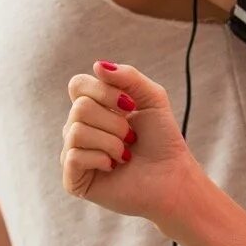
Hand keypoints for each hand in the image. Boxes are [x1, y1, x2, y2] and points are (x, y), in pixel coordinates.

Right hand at [60, 61, 201, 226]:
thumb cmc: (162, 139)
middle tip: (131, 137)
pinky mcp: (73, 179)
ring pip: (76, 131)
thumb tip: (97, 66)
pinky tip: (113, 167)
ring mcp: (73, 154)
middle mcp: (78, 129)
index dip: (103, 91)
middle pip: (79, 108)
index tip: (130, 105)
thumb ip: (128, 76)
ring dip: (111, 142)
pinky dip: (101, 159)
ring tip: (125, 154)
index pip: (77, 85)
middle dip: (115, 122)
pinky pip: (74, 156)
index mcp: (92, 108)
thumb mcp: (152, 97)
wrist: (172, 177)